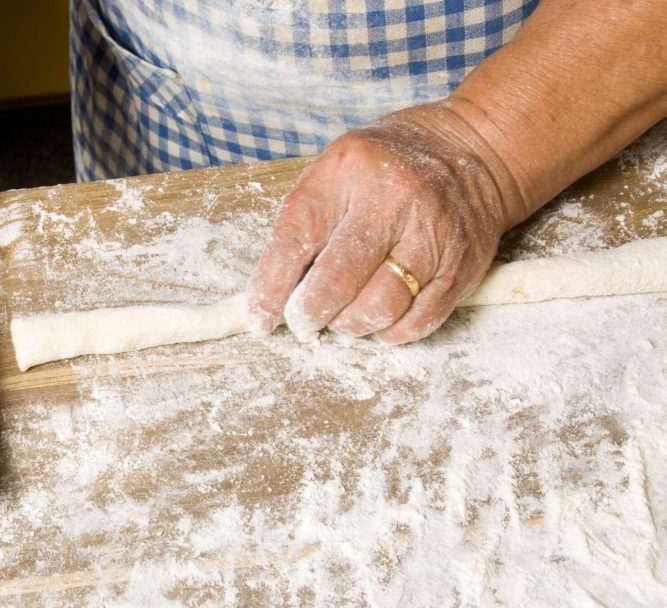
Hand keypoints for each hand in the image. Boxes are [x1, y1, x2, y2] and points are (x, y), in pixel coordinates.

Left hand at [246, 102, 520, 343]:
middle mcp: (393, 200)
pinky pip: (417, 321)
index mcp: (348, 171)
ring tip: (342, 316)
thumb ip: (306, 224)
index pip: (296, 240)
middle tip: (303, 320)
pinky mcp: (462, 266)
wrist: (473, 151)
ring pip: (378, 308)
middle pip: (338, 281)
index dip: (271, 288)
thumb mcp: (336, 172)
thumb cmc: (386, 169)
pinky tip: (378, 318)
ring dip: (350, 324)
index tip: (260, 317)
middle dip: (310, 313)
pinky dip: (388, 331)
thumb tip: (273, 294)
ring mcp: (433, 234)